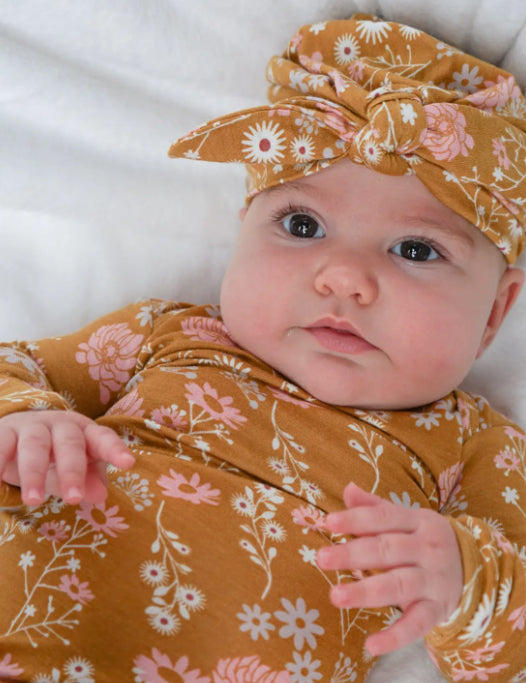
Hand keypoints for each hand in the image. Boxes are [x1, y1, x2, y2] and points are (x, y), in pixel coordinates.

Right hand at [0, 410, 134, 505]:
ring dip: (34, 473)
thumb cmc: (55, 455)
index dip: (115, 449)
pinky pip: (1, 445)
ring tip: (33, 501)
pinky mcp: (5, 431)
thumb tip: (100, 495)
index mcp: (85, 432)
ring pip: (35, 445)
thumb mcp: (75, 469)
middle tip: (74, 498)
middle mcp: (60, 425)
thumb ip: (87, 481)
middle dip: (72, 471)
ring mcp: (31, 426)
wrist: (16, 434)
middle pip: (69, 443)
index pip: (103, 438)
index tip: (128, 463)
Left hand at [316, 483, 462, 655]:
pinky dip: (395, 636)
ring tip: (336, 596)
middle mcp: (426, 549)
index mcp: (417, 522)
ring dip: (365, 592)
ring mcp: (433, 580)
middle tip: (322, 557)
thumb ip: (376, 507)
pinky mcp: (438, 610)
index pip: (383, 518)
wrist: (477, 568)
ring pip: (398, 586)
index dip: (356, 519)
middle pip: (386, 550)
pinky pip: (416, 624)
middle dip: (353, 554)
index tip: (328, 522)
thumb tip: (348, 489)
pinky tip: (371, 645)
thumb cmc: (425, 540)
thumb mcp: (407, 519)